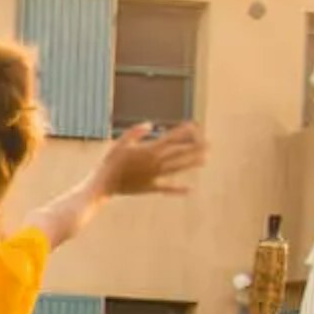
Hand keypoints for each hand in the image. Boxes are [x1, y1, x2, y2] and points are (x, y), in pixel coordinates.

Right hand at [93, 122, 207, 198]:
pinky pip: (167, 188)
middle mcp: (155, 163)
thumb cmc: (109, 162)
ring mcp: (154, 176)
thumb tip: (150, 124)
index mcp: (148, 150)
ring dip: (192, 164)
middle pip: (179, 153)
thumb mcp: (120, 143)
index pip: (170, 138)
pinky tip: (189, 189)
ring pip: (177, 168)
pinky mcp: (150, 187)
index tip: (194, 125)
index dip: (183, 131)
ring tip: (205, 160)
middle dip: (195, 148)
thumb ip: (135, 132)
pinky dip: (178, 189)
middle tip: (209, 144)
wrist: (104, 185)